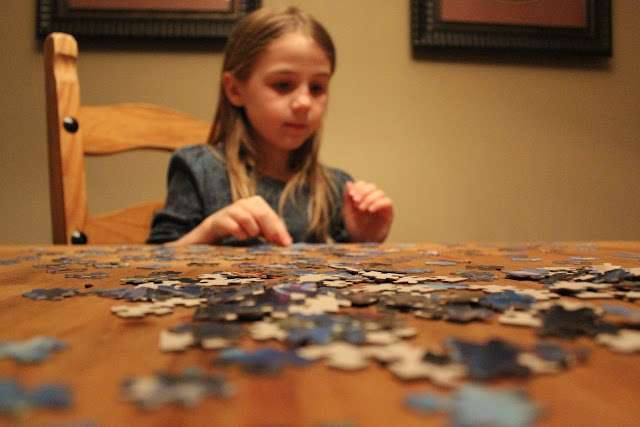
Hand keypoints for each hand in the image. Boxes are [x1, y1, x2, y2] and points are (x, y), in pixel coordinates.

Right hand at [171, 196, 291, 245]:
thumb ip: (269, 236)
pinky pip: (229, 223)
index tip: (285, 244)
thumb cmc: (233, 236)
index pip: (268, 213)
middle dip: (270, 228)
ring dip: (252, 228)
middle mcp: (240, 205)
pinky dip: (237, 231)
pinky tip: (240, 238)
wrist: (204, 240)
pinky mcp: (214, 222)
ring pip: (245, 214)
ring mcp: (226, 212)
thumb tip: (287, 243)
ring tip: (251, 237)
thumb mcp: (253, 234)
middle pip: (259, 211)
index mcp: (252, 205)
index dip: (278, 227)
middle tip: (275, 243)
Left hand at [342, 181, 392, 242]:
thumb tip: (349, 183)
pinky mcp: (388, 212)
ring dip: (370, 198)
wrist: (362, 242)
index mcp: (362, 197)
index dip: (358, 187)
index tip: (352, 195)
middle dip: (363, 192)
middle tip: (356, 201)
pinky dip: (379, 203)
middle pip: (372, 186)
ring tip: (362, 208)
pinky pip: (387, 201)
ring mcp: (381, 205)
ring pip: (380, 192)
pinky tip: (370, 210)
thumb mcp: (348, 212)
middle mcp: (372, 199)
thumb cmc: (354, 227)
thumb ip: (347, 198)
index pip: (363, 184)